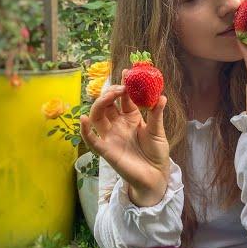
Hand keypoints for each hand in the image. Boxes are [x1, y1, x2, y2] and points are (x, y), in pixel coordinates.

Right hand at [80, 69, 169, 206]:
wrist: (155, 175)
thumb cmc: (156, 153)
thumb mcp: (158, 132)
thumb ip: (157, 115)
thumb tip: (162, 96)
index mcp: (131, 117)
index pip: (124, 98)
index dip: (124, 85)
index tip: (127, 72)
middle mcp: (118, 124)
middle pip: (107, 104)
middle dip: (111, 93)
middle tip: (121, 87)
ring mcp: (110, 136)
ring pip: (97, 117)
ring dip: (100, 104)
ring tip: (110, 95)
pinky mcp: (106, 150)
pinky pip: (92, 140)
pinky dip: (86, 130)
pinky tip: (85, 120)